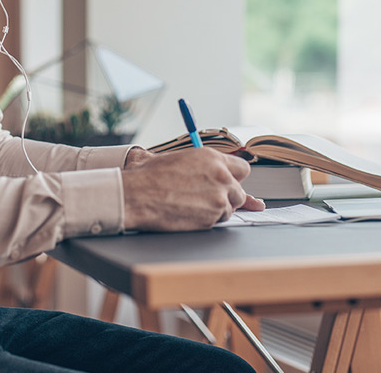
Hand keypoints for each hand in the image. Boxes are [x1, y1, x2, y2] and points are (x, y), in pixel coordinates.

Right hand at [122, 148, 264, 230]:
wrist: (137, 196)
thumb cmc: (151, 176)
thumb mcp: (180, 158)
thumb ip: (205, 164)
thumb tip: (216, 169)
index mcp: (213, 158)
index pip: (243, 169)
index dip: (235, 177)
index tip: (229, 181)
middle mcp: (221, 178)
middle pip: (239, 192)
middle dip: (227, 196)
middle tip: (207, 196)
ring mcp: (218, 201)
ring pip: (229, 209)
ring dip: (216, 209)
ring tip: (192, 204)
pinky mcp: (210, 220)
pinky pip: (216, 222)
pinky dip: (206, 220)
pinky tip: (189, 213)